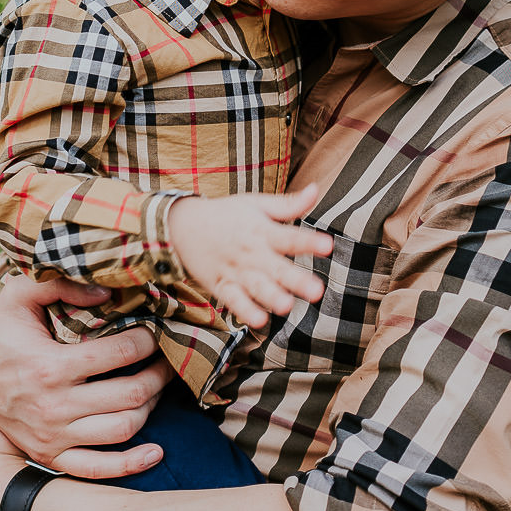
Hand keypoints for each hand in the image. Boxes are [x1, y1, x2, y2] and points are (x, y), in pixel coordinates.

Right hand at [0, 277, 171, 476]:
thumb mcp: (18, 296)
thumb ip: (59, 283)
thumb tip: (108, 292)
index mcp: (50, 366)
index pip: (119, 353)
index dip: (147, 340)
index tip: (155, 331)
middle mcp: (55, 406)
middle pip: (130, 393)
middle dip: (158, 373)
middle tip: (166, 358)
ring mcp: (54, 436)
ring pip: (123, 428)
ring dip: (150, 407)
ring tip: (155, 387)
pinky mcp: (51, 455)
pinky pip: (98, 469)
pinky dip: (131, 464)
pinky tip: (156, 451)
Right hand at [168, 184, 332, 329]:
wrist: (182, 226)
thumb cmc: (227, 214)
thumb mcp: (256, 204)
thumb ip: (288, 204)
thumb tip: (316, 190)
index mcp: (261, 230)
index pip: (288, 237)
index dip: (308, 242)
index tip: (328, 245)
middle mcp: (250, 252)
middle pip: (275, 267)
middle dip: (296, 280)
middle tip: (317, 291)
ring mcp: (235, 271)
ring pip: (255, 287)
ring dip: (271, 297)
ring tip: (286, 306)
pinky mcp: (221, 286)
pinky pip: (233, 301)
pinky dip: (244, 311)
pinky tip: (260, 321)